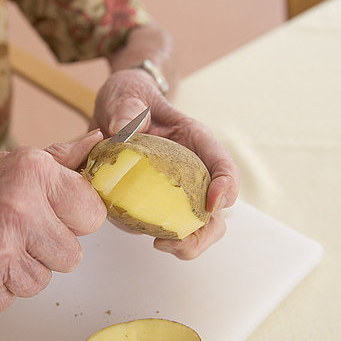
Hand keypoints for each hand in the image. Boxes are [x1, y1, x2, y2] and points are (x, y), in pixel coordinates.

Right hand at [0, 130, 105, 311]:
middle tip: (16, 233)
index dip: (74, 219)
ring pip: (42, 281)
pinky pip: (14, 299)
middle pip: (72, 256)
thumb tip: (99, 142)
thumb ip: (62, 160)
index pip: (93, 213)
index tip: (53, 215)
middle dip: (48, 250)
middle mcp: (17, 208)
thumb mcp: (16, 166)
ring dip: (22, 270)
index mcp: (33, 173)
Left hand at [90, 69, 239, 258]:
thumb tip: (123, 129)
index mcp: (195, 141)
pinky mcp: (156, 200)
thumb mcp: (127, 95)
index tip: (215, 204)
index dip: (227, 186)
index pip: (222, 165)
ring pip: (196, 224)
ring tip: (161, 245)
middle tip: (182, 243)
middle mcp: (192, 168)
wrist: (114, 109)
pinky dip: (160, 237)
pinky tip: (143, 235)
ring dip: (186, 243)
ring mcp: (176, 188)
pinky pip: (166, 225)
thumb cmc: (129, 98)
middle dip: (206, 230)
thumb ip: (127, 109)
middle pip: (216, 207)